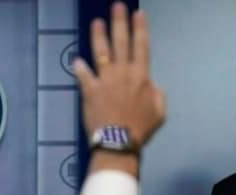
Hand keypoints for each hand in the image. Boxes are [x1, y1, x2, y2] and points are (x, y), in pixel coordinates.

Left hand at [72, 2, 165, 151]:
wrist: (118, 141)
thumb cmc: (141, 128)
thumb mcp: (159, 111)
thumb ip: (157, 94)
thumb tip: (152, 84)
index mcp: (141, 75)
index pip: (141, 46)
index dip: (140, 28)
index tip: (138, 13)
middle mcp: (122, 72)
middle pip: (121, 42)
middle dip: (119, 22)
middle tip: (117, 6)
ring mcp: (104, 80)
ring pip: (101, 52)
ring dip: (98, 36)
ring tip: (96, 22)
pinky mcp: (89, 90)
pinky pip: (83, 75)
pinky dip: (79, 68)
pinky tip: (76, 60)